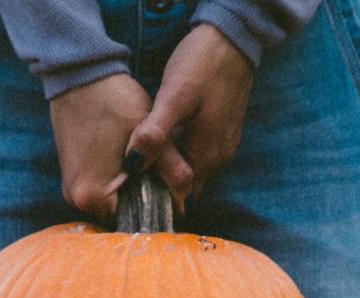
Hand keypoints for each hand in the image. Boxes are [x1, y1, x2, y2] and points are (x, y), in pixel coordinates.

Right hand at [50, 74, 191, 218]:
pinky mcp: (72, 176)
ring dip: (131, 188)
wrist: (80, 76)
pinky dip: (118, 179)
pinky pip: (102, 188)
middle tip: (158, 173)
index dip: (155, 206)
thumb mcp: (146, 132)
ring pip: (113, 200)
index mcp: (93, 195)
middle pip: (122, 212)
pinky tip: (129, 160)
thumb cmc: (113, 101)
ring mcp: (72, 189)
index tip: (169, 191)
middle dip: (143, 197)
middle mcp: (77, 199)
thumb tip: (188, 196)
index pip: (133, 218)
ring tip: (144, 164)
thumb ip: (169, 166)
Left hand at [128, 24, 253, 197]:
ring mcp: (223, 146)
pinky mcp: (222, 132)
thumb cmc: (203, 65)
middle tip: (127, 180)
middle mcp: (218, 159)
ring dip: (168, 171)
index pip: (178, 196)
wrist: (232, 39)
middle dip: (159, 186)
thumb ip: (156, 133)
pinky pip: (197, 155)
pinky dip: (179, 156)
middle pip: (185, 187)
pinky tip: (162, 143)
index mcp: (206, 156)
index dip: (153, 197)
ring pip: (191, 171)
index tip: (128, 192)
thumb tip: (133, 165)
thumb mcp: (174, 97)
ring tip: (140, 163)